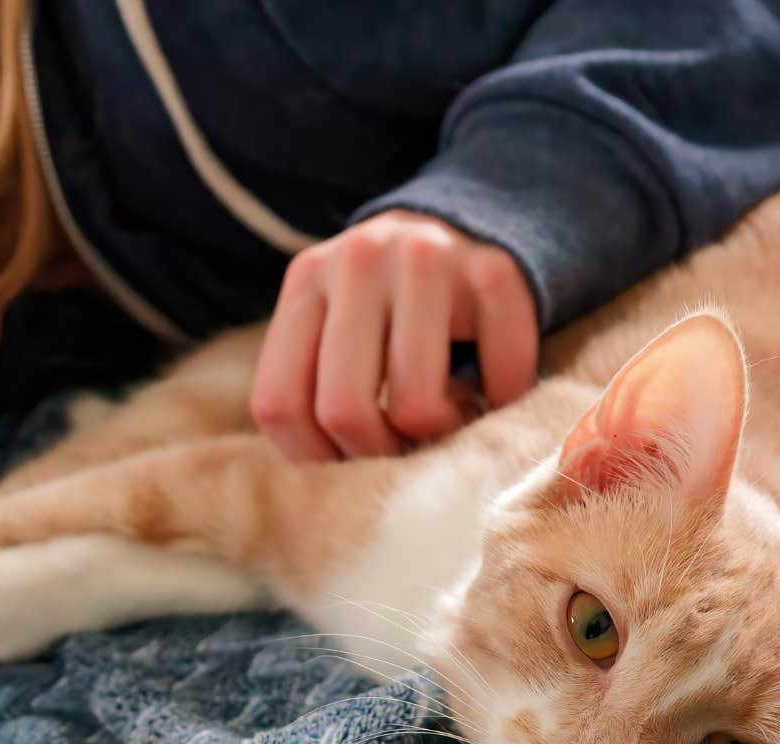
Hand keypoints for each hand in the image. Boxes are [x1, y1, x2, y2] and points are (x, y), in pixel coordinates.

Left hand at [250, 210, 539, 460]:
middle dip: (377, 454)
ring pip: (415, 405)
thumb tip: (323, 486)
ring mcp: (429, 258)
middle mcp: (360, 260)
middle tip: (404, 448)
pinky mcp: (495, 271)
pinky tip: (492, 388)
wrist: (470, 221)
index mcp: (306, 280)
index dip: (312, 456)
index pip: (279, 403)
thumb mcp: (334, 325)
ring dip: (439, 434)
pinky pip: (496, 378)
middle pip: (344, 410)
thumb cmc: (390, 304)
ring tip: (449, 416)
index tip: (346, 460)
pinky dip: (499, 402)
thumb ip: (314, 384)